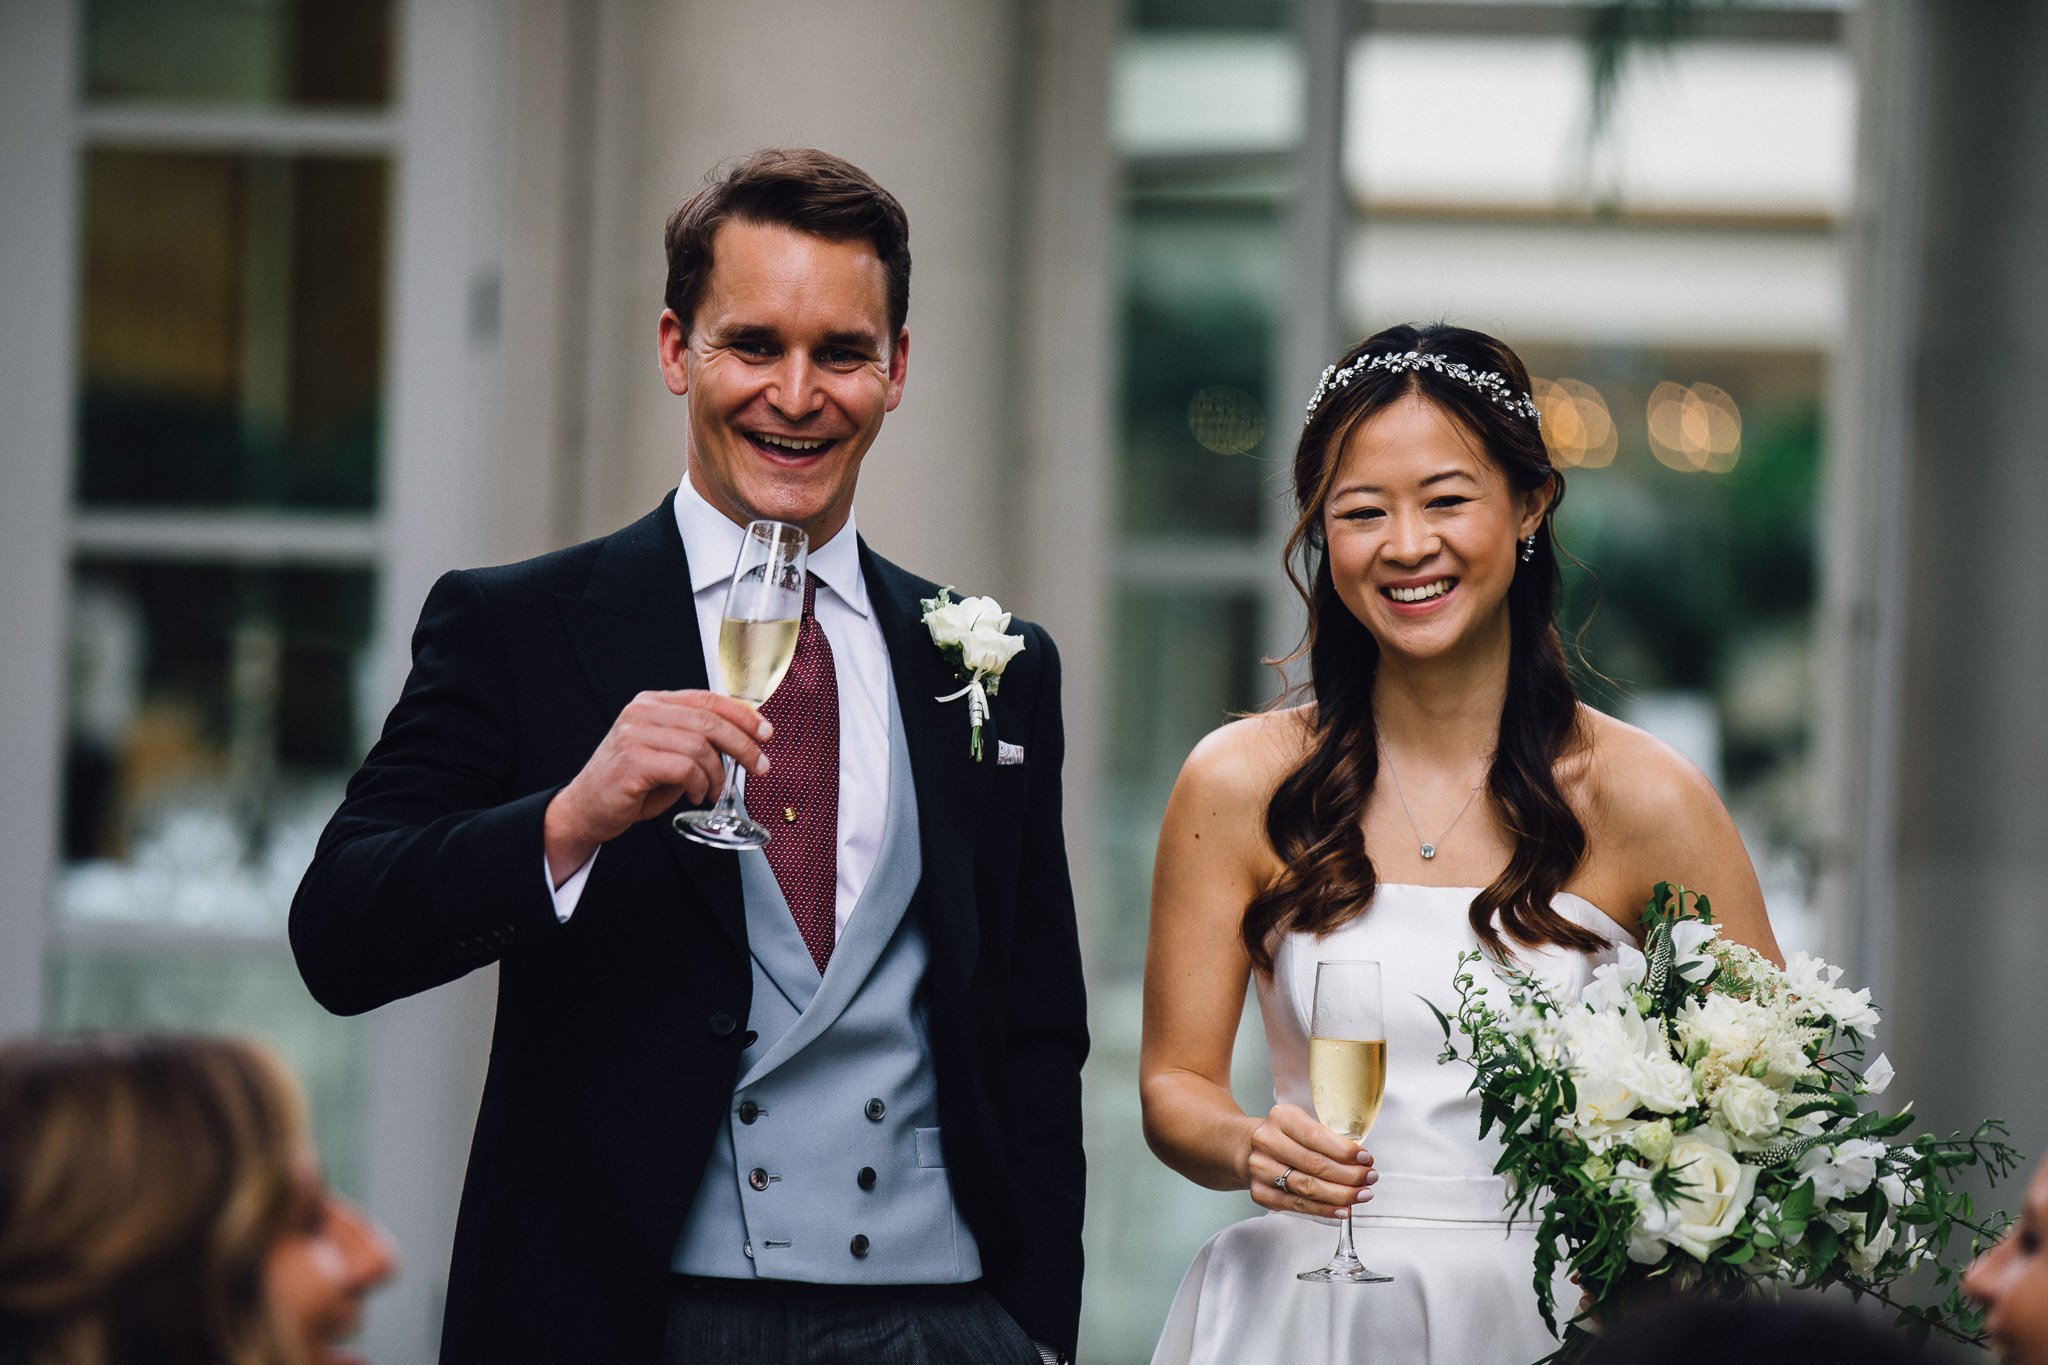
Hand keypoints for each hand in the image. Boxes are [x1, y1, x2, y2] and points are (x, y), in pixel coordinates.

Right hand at [544, 690, 771, 879]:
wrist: (586, 809)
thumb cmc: (630, 783)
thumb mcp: (667, 753)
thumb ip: (697, 741)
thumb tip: (743, 742)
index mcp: (652, 703)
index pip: (707, 699)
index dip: (742, 715)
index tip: (765, 733)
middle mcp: (642, 712)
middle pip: (709, 721)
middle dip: (743, 746)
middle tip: (760, 767)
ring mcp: (635, 735)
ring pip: (700, 746)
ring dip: (717, 775)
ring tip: (713, 791)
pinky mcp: (633, 761)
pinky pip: (685, 769)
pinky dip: (699, 785)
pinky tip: (695, 796)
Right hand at [1244, 1102, 1375, 1218]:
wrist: (1250, 1148)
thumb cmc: (1287, 1136)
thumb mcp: (1303, 1124)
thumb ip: (1328, 1138)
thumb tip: (1361, 1161)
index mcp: (1281, 1117)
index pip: (1316, 1137)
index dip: (1344, 1151)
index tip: (1366, 1159)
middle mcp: (1266, 1141)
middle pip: (1314, 1164)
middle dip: (1348, 1175)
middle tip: (1369, 1178)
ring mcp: (1261, 1169)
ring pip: (1308, 1187)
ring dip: (1340, 1194)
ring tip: (1361, 1194)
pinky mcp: (1261, 1193)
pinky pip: (1298, 1205)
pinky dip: (1324, 1210)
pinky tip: (1343, 1209)